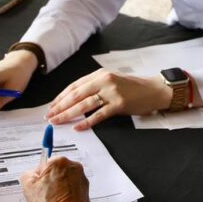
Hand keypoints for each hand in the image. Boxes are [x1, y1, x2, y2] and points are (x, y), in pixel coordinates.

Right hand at [20, 156, 92, 201]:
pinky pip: (67, 196)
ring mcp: (81, 183)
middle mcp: (74, 170)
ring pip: (59, 189)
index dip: (36, 178)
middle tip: (34, 201)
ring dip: (48, 200)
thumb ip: (27, 175)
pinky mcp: (84, 195)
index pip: (44, 164)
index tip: (34, 186)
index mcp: (60, 162)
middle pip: (52, 178)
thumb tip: (31, 176)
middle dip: (41, 191)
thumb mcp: (27, 186)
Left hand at [46, 69, 171, 130]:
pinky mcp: (119, 104)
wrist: (153, 90)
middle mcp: (103, 80)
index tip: (51, 106)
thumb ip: (94, 88)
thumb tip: (74, 101)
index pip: (74, 86)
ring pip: (84, 105)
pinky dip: (87, 122)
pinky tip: (77, 127)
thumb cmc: (132, 88)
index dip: (60, 97)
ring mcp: (111, 92)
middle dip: (60, 107)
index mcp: (98, 74)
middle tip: (49, 116)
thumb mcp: (110, 82)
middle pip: (76, 95)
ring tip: (58, 122)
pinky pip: (99, 114)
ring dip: (68, 114)